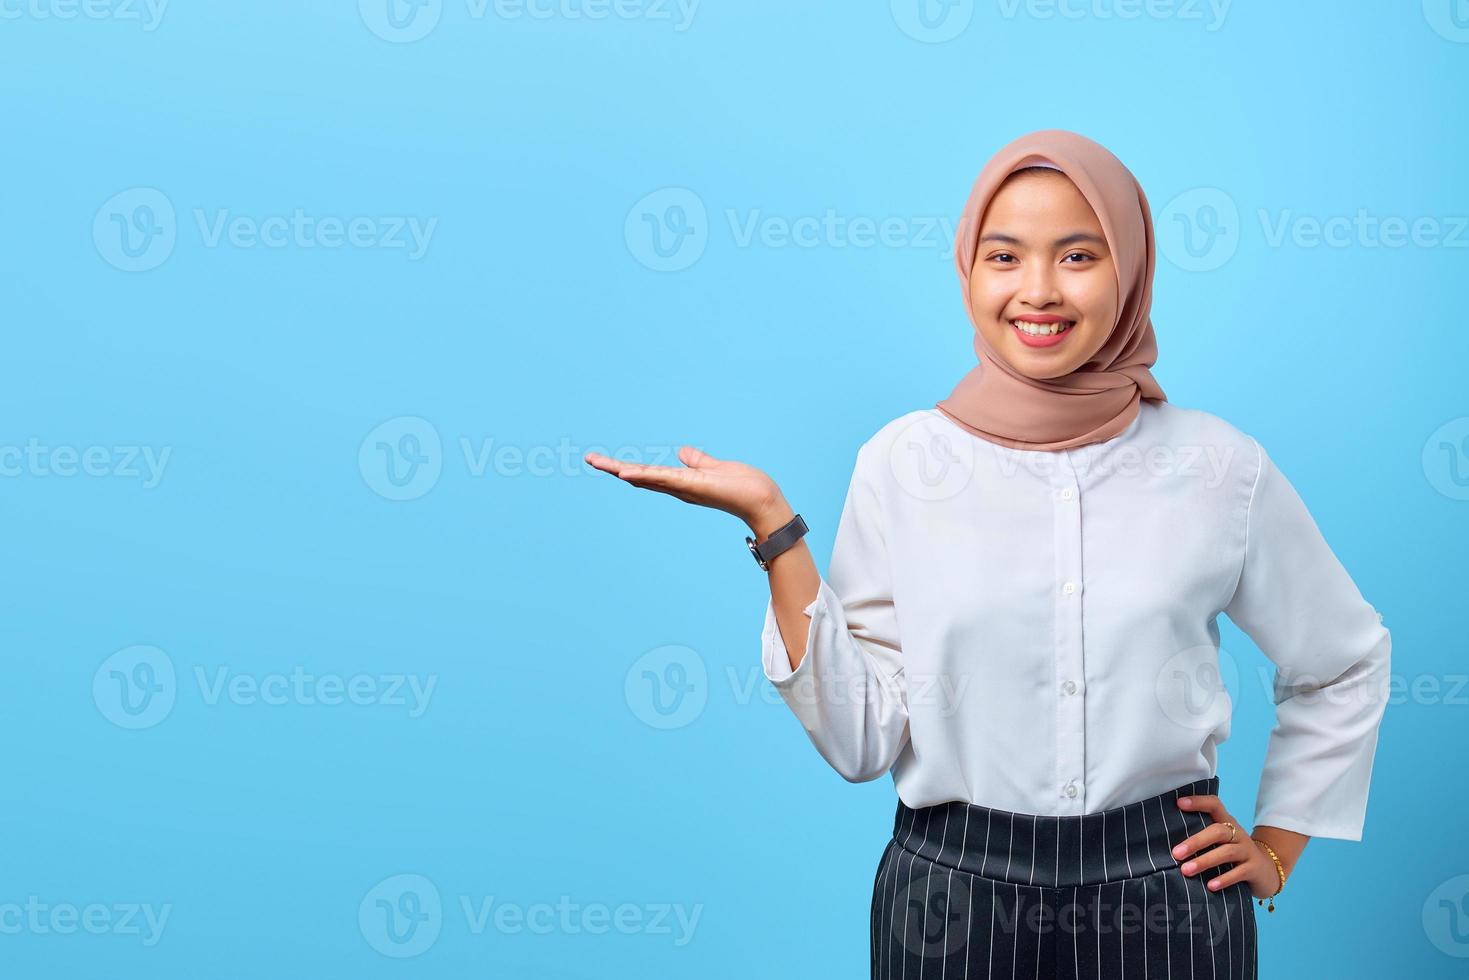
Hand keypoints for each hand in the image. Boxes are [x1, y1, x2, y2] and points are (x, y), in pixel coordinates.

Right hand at [584, 446, 784, 528]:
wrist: (763, 501)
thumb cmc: (744, 487)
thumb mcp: (716, 467)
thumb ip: (698, 461)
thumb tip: (682, 452)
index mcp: (682, 483)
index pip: (649, 474)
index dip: (627, 468)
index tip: (605, 462)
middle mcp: (678, 488)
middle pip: (640, 477)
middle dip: (614, 468)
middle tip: (590, 459)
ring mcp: (684, 488)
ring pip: (646, 478)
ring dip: (621, 470)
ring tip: (599, 462)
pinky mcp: (693, 486)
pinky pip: (664, 479)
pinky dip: (644, 476)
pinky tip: (626, 473)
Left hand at [1171, 794, 1282, 899]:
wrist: (1268, 872)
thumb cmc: (1233, 855)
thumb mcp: (1221, 842)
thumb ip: (1202, 837)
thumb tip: (1166, 845)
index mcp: (1227, 823)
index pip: (1214, 805)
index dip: (1198, 802)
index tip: (1179, 803)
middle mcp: (1238, 834)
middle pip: (1218, 831)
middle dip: (1195, 841)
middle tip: (1176, 853)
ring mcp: (1248, 851)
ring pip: (1227, 852)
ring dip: (1204, 861)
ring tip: (1185, 870)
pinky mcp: (1255, 869)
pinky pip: (1239, 873)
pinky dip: (1224, 879)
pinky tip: (1210, 886)